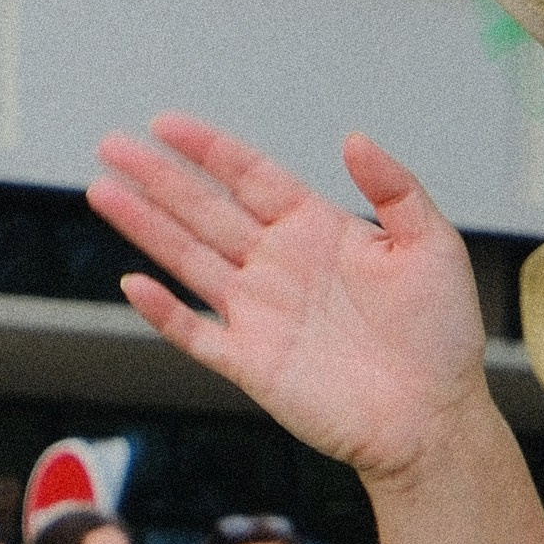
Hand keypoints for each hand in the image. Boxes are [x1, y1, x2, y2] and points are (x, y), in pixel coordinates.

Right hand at [89, 117, 491, 485]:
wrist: (433, 419)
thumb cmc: (441, 337)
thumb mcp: (432, 245)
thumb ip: (395, 188)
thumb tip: (352, 138)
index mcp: (317, 229)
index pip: (249, 176)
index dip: (208, 149)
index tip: (166, 124)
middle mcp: (279, 266)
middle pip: (204, 211)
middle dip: (156, 178)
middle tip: (111, 145)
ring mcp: (261, 315)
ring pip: (188, 260)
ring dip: (146, 228)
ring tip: (102, 192)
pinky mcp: (252, 365)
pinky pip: (198, 334)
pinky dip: (166, 313)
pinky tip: (134, 285)